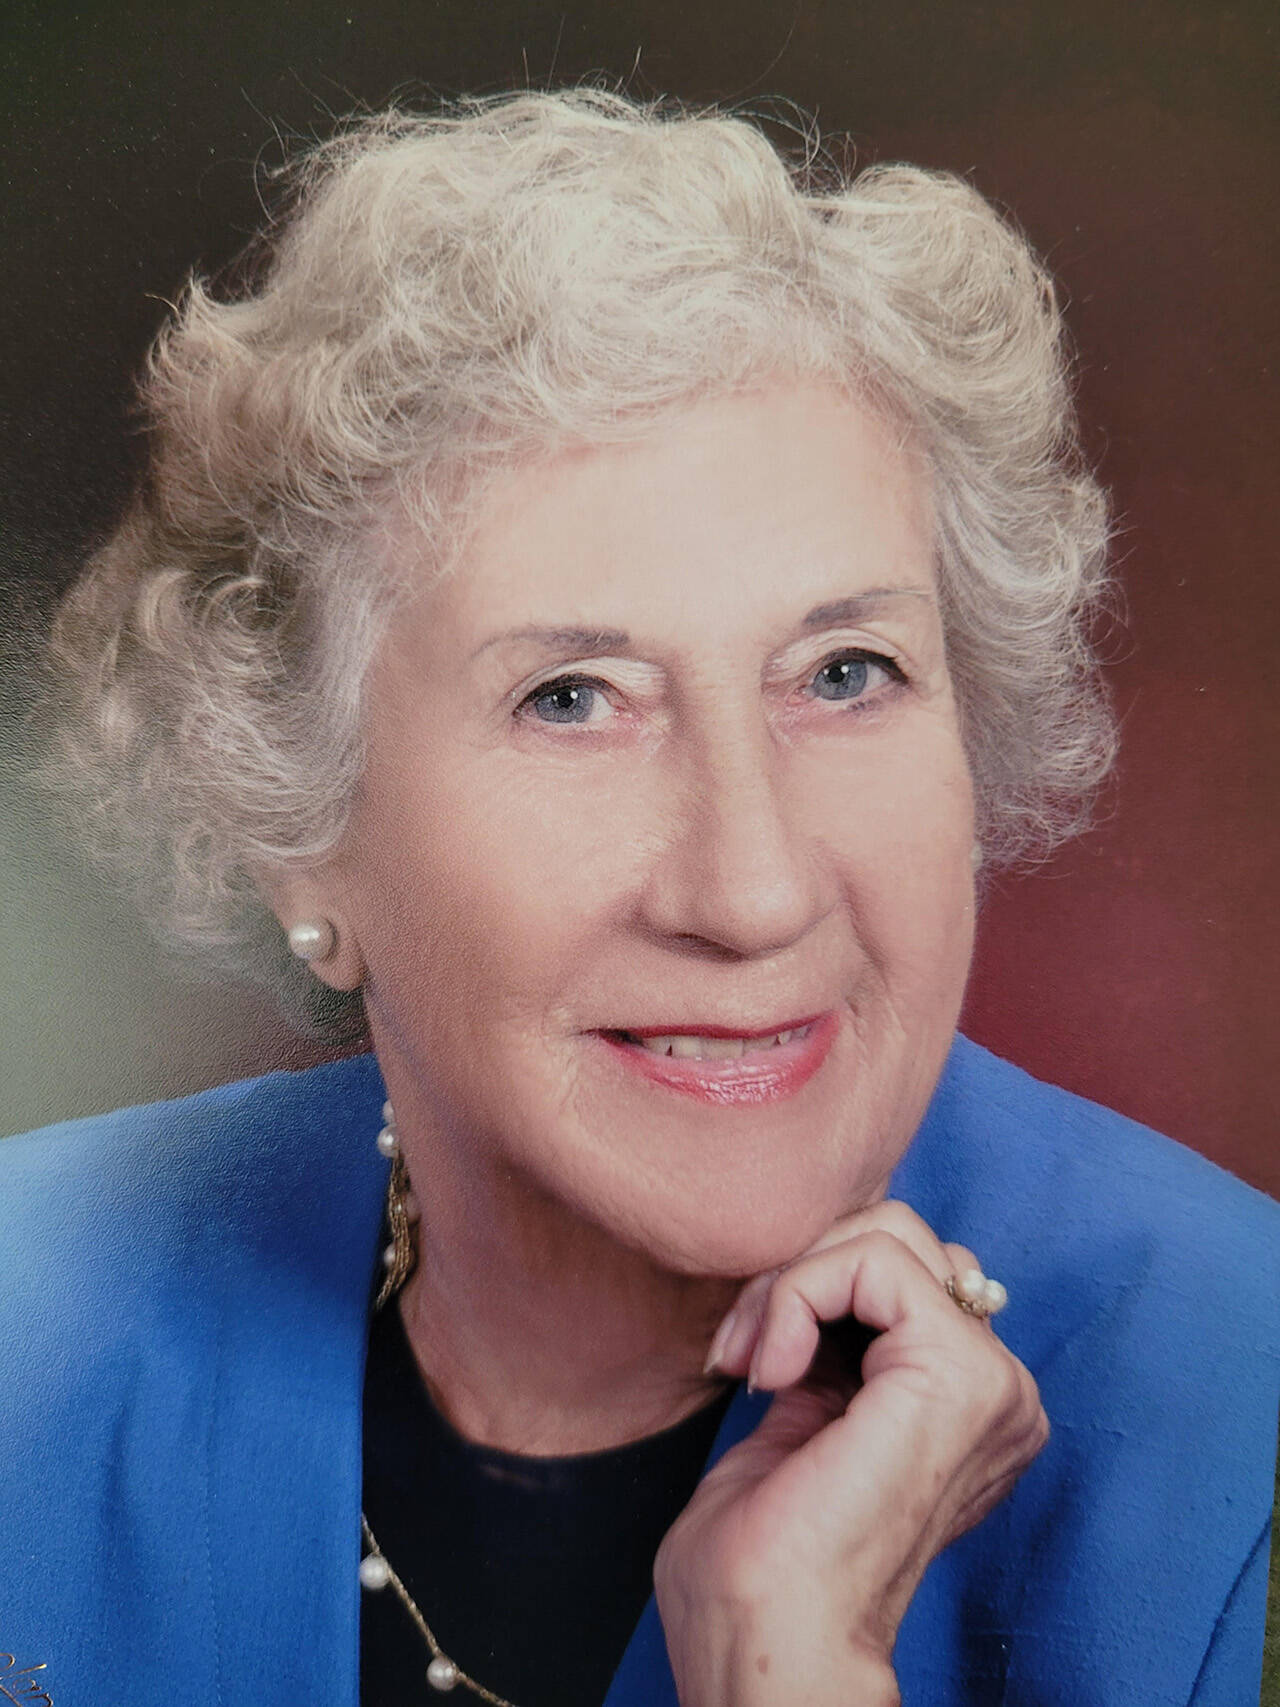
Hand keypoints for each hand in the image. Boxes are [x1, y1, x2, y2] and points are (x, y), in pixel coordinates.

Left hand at [654, 1201, 1048, 1706]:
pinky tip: (772, 1370)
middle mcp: (994, 1389)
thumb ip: (829, 1346)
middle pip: (899, 1235)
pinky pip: (873, 1259)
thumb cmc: (764, 1564)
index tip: (744, 1357)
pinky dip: (798, 1292)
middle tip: (742, 1350)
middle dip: (798, 1271)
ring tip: (754, 1360)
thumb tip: (809, 1281)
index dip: (807, 1286)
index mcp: (960, 1404)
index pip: (895, 1270)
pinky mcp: (959, 1372)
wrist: (769, 1641)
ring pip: (887, 1234)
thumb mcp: (803, 1417)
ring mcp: (989, 1379)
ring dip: (792, 1282)